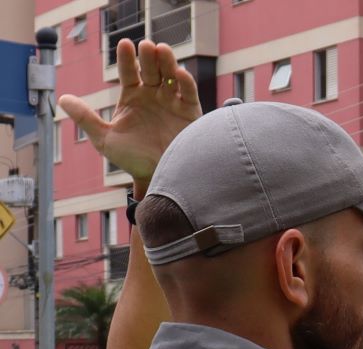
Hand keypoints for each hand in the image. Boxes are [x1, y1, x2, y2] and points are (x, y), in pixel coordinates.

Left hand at [59, 39, 200, 196]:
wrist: (159, 178)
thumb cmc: (132, 161)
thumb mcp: (105, 139)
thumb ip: (86, 118)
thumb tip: (62, 99)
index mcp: (133, 98)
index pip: (128, 72)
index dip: (126, 59)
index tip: (125, 44)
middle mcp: (153, 97)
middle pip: (151, 69)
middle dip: (149, 57)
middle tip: (146, 46)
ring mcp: (172, 103)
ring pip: (171, 76)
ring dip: (168, 62)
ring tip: (162, 50)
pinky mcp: (190, 113)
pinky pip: (189, 94)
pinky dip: (186, 82)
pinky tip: (179, 73)